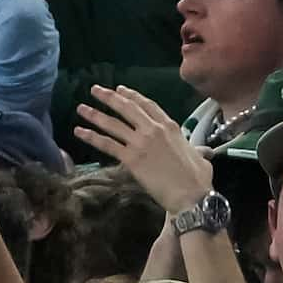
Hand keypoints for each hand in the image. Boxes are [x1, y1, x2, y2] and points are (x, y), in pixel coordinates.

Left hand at [76, 84, 214, 210]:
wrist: (190, 194)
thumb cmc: (197, 178)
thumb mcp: (200, 156)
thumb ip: (197, 150)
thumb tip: (202, 152)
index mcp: (170, 126)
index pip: (147, 105)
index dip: (132, 96)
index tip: (120, 89)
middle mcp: (153, 129)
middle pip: (127, 108)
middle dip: (109, 97)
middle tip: (95, 90)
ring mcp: (140, 142)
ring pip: (113, 124)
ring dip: (95, 115)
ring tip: (80, 108)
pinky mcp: (130, 158)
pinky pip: (107, 144)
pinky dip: (91, 137)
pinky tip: (79, 132)